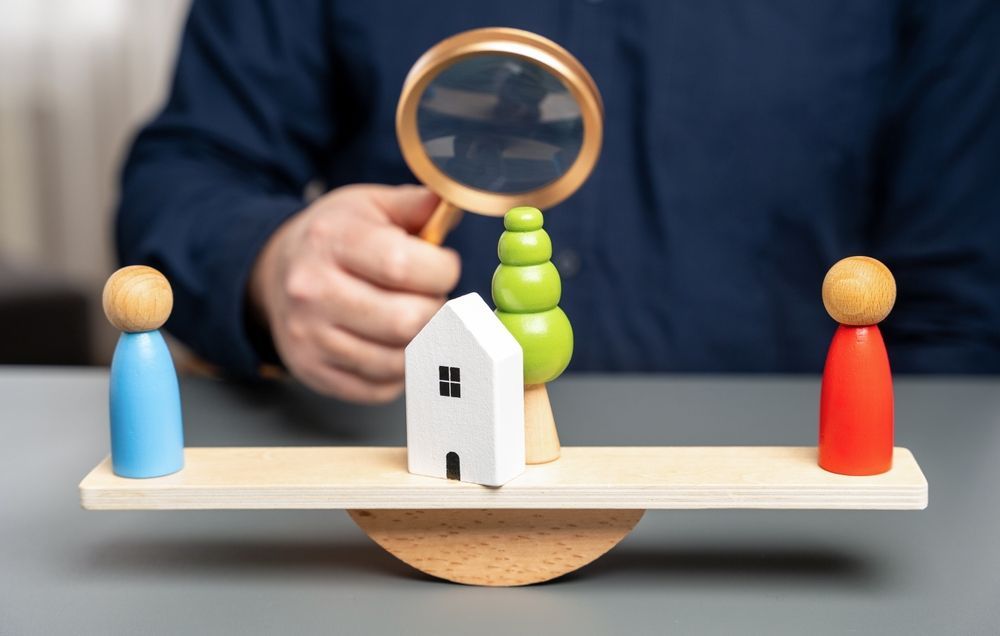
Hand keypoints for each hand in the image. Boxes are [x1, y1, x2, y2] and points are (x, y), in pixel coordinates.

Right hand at [250, 184, 460, 402]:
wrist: (278, 273)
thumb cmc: (337, 237)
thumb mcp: (371, 205)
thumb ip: (416, 203)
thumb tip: (451, 199)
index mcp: (331, 240)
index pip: (403, 266)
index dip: (442, 270)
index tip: (444, 266)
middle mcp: (312, 290)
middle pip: (405, 320)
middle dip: (434, 309)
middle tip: (429, 296)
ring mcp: (309, 337)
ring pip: (397, 360)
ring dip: (421, 342)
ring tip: (414, 318)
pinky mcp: (314, 372)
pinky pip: (380, 388)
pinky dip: (400, 371)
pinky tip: (395, 344)